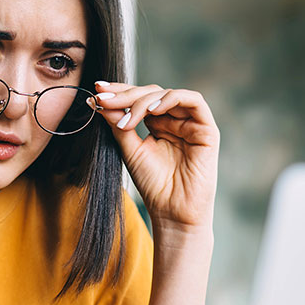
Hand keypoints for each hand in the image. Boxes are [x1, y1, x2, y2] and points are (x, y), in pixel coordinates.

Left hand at [90, 82, 218, 232]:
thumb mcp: (131, 150)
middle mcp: (176, 120)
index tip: (97, 92)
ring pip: (169, 95)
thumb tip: (100, 100)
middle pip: (152, 93)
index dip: (119, 92)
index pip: (139, 98)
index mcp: (159, 124)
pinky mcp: (207, 129)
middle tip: (105, 100)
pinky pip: (194, 101)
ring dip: (145, 100)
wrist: (172, 212)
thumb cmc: (154, 185)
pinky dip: (171, 99)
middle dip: (127, 95)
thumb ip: (119, 125)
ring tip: (127, 115)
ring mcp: (192, 124)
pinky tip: (152, 110)